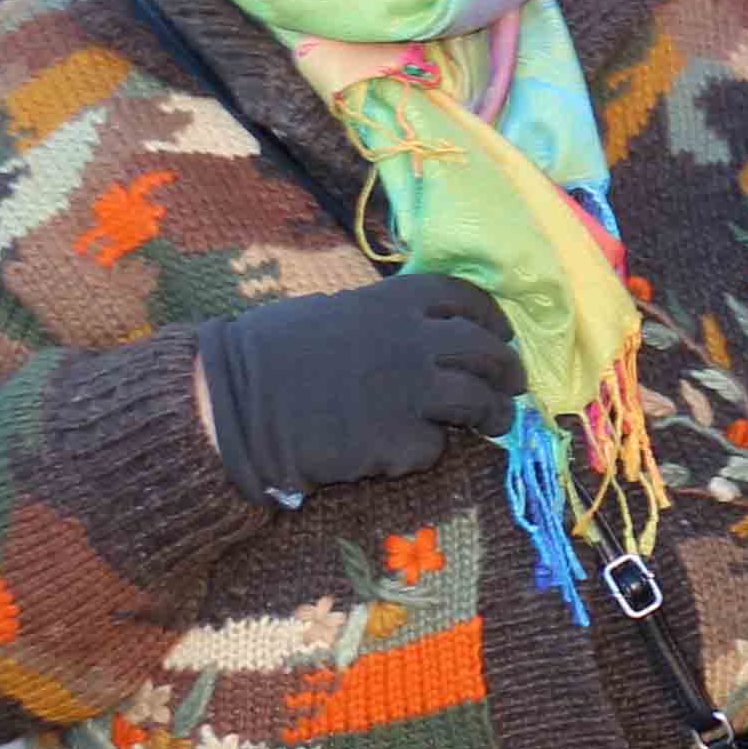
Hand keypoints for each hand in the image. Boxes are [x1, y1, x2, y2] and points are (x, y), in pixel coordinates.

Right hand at [191, 276, 522, 502]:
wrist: (234, 403)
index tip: (502, 333)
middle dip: (508, 369)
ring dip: (495, 413)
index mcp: (397, 301)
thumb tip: (425, 332)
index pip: (468, 300)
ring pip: (480, 402)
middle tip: (514, 383)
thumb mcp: (334, 312)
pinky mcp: (401, 441)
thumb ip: (386, 319)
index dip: (492, 319)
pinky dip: (428, 448)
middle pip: (487, 353)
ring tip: (497, 421)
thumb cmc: (271, 352)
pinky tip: (408, 447)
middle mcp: (416, 341)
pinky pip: (434, 446)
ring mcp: (413, 392)